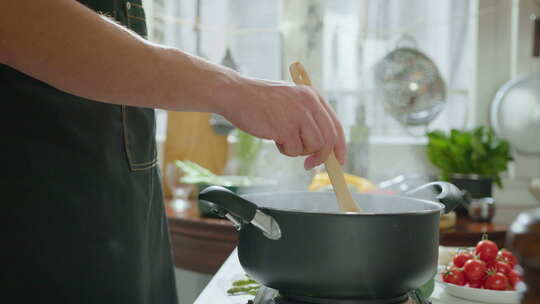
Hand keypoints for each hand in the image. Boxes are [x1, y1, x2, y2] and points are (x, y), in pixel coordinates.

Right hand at [221, 77, 345, 169]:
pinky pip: (294, 150)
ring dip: (298, 151)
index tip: (338, 161)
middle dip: (321, 157)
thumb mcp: (290, 101)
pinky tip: (273, 137)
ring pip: (314, 147)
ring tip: (282, 139)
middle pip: (329, 139)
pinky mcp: (285, 127)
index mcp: (313, 96)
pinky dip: (285, 150)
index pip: (336, 125)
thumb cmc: (259, 100)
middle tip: (309, 165)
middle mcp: (309, 103)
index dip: (340, 146)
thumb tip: (324, 147)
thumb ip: (308, 117)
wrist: (235, 93)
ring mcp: (298, 115)